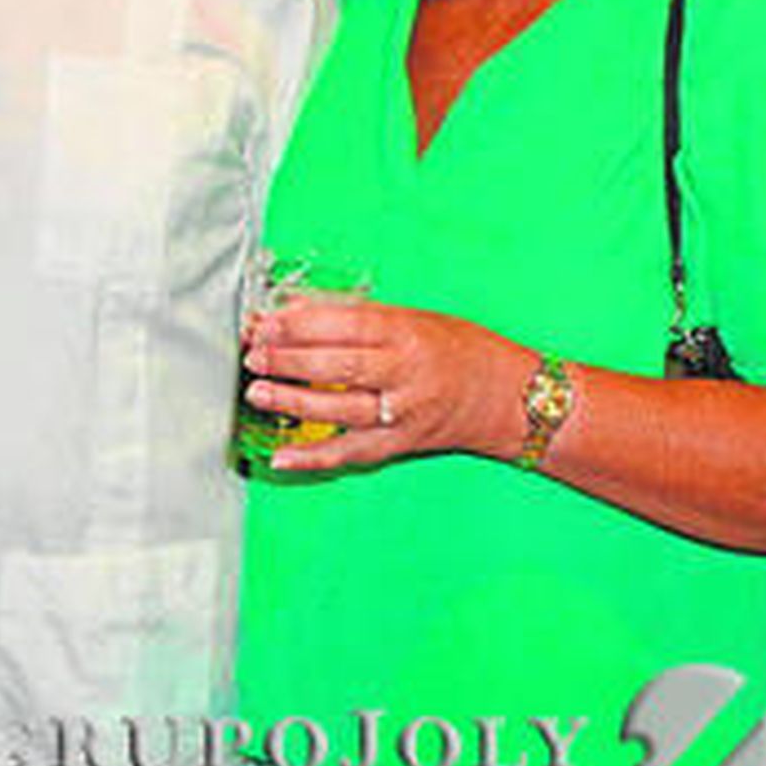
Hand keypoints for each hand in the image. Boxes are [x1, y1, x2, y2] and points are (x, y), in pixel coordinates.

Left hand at [243, 295, 525, 472]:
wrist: (512, 398)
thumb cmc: (461, 349)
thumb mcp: (413, 318)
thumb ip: (357, 316)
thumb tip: (297, 308)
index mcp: (405, 334)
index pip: (345, 326)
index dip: (300, 324)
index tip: (266, 322)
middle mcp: (403, 374)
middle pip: (338, 366)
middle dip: (289, 360)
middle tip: (253, 354)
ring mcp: (402, 414)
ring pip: (340, 409)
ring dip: (293, 402)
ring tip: (257, 392)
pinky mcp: (401, 445)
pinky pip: (351, 453)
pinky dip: (314, 457)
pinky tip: (281, 456)